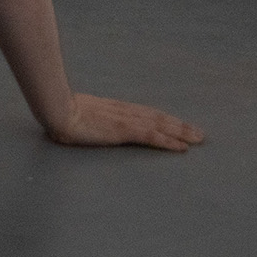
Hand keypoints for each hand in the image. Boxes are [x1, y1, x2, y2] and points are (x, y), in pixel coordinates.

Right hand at [46, 92, 205, 151]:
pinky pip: (152, 136)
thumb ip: (92, 118)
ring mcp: (126, 120)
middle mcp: (126, 112)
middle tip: (199, 134)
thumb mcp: (82, 115)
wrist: (57, 110)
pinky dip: (168, 141)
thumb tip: (92, 123)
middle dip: (180, 126)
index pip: (147, 114)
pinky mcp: (123, 130)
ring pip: (161, 125)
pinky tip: (181, 148)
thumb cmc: (62, 113)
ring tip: (198, 139)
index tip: (180, 125)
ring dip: (181, 132)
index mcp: (116, 108)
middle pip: (159, 118)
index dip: (166, 120)